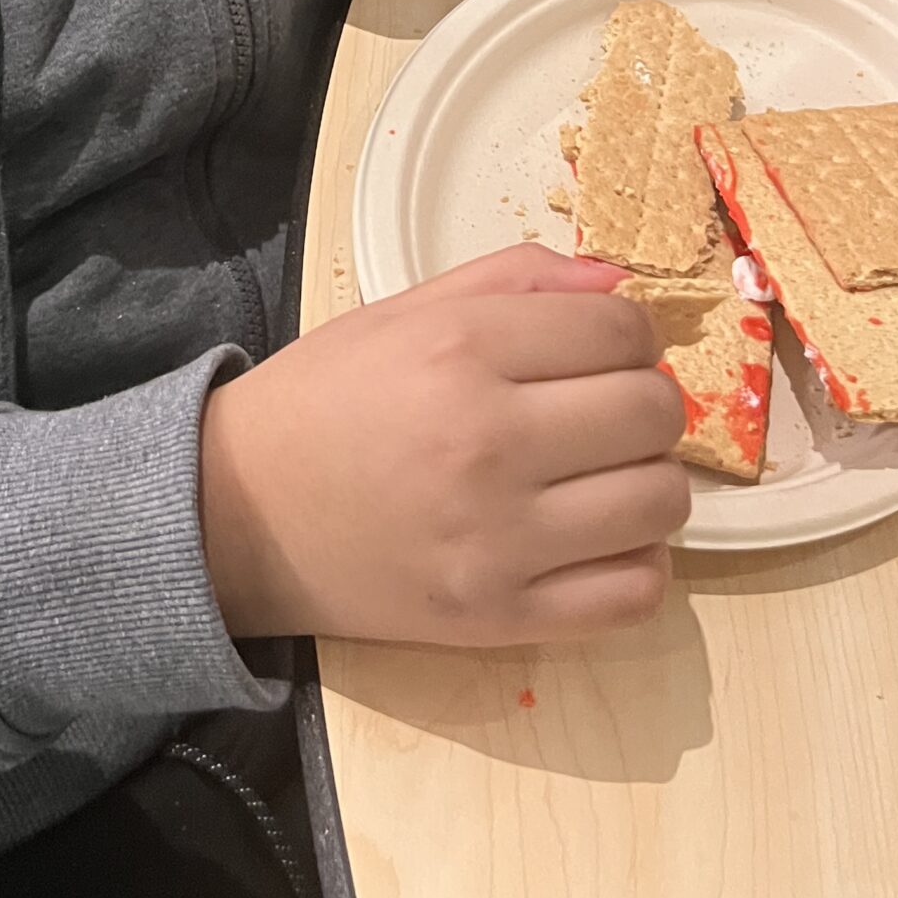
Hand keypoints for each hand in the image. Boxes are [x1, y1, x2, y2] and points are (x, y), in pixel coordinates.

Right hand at [198, 247, 687, 646]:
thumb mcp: (402, 312)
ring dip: (648, 480)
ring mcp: (498, 540)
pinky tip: (596, 539)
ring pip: (660, 502)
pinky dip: (638, 564)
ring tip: (601, 475)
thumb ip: (514, 280)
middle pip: (652, 412)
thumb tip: (621, 283)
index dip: (630, 334)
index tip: (605, 350)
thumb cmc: (321, 402)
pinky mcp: (500, 617)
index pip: (621, 332)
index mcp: (459, 351)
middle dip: (644, 402)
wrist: (237, 515)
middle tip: (601, 411)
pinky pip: (636, 594)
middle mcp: (487, 441)